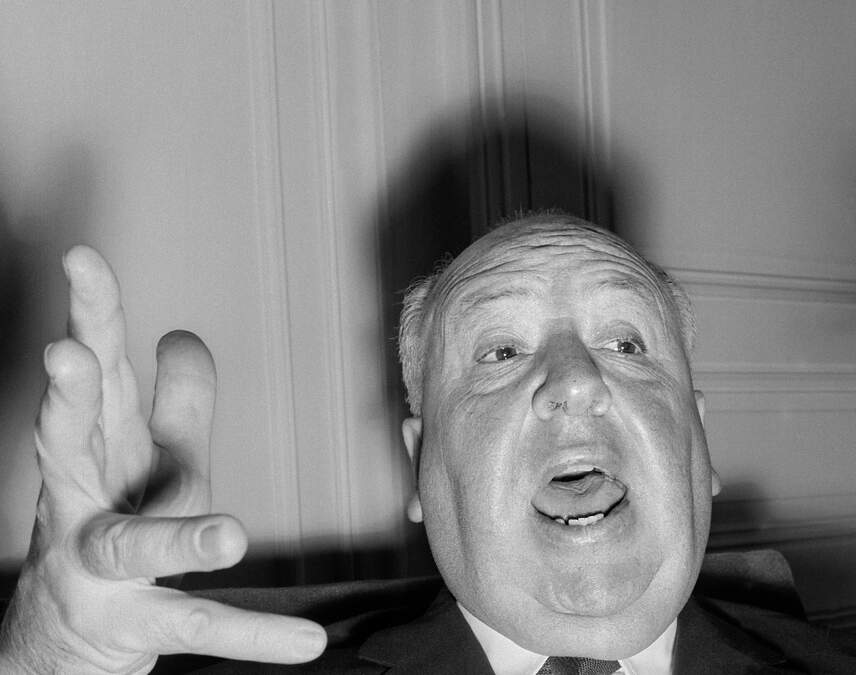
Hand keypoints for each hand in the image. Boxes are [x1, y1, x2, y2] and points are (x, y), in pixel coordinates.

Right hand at [0, 247, 325, 672]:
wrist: (62, 642)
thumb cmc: (114, 529)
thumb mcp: (150, 464)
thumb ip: (172, 404)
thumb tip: (180, 334)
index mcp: (98, 452)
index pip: (95, 376)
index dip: (88, 317)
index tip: (82, 259)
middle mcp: (82, 503)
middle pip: (71, 443)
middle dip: (69, 398)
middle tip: (67, 354)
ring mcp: (99, 569)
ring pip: (132, 545)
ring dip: (178, 538)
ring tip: (231, 537)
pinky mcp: (133, 626)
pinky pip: (197, 627)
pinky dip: (253, 635)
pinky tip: (308, 644)